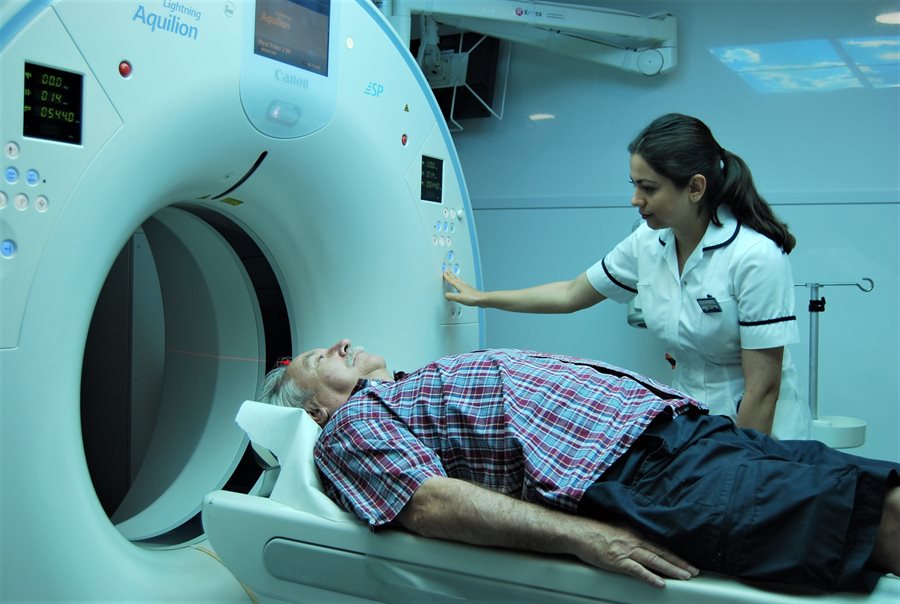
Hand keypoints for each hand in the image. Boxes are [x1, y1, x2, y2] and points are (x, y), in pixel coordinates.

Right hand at [443, 270, 481, 305]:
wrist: (482, 299)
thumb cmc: (472, 298)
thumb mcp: (459, 298)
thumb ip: (451, 296)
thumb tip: (446, 295)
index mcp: (459, 286)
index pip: (451, 280)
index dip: (447, 276)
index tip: (444, 272)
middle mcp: (463, 285)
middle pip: (455, 278)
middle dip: (450, 274)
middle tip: (447, 270)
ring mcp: (467, 287)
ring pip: (459, 280)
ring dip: (455, 277)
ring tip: (453, 275)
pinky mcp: (469, 290)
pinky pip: (462, 284)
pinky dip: (460, 282)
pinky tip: (461, 284)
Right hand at [571, 518, 698, 588]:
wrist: (578, 532)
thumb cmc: (593, 530)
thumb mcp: (616, 527)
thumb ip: (630, 534)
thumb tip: (641, 540)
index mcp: (634, 532)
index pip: (660, 544)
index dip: (674, 554)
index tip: (686, 561)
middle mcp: (634, 540)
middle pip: (661, 553)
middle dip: (679, 563)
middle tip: (694, 571)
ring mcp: (627, 551)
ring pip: (654, 561)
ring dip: (671, 569)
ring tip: (685, 577)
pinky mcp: (618, 561)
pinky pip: (637, 571)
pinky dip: (650, 577)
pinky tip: (660, 583)